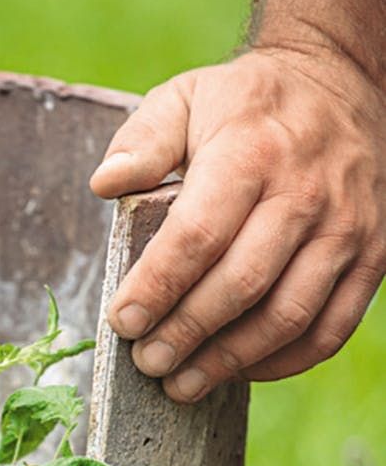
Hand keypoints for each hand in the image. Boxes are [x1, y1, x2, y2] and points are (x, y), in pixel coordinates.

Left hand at [90, 48, 385, 400]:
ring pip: (288, 315)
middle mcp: (306, 193)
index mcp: (252, 152)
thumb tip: (105, 184)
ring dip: (230, 360)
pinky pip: (331, 327)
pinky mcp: (372, 255)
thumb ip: (143, 139)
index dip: (157, 287)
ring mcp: (346, 228)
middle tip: (147, 361)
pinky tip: (240, 371)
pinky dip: (284, 362)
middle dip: (186, 333)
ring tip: (182, 384)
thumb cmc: (246, 104)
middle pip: (241, 284)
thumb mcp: (186, 97)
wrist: (342, 81)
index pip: (198, 234)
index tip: (123, 322)